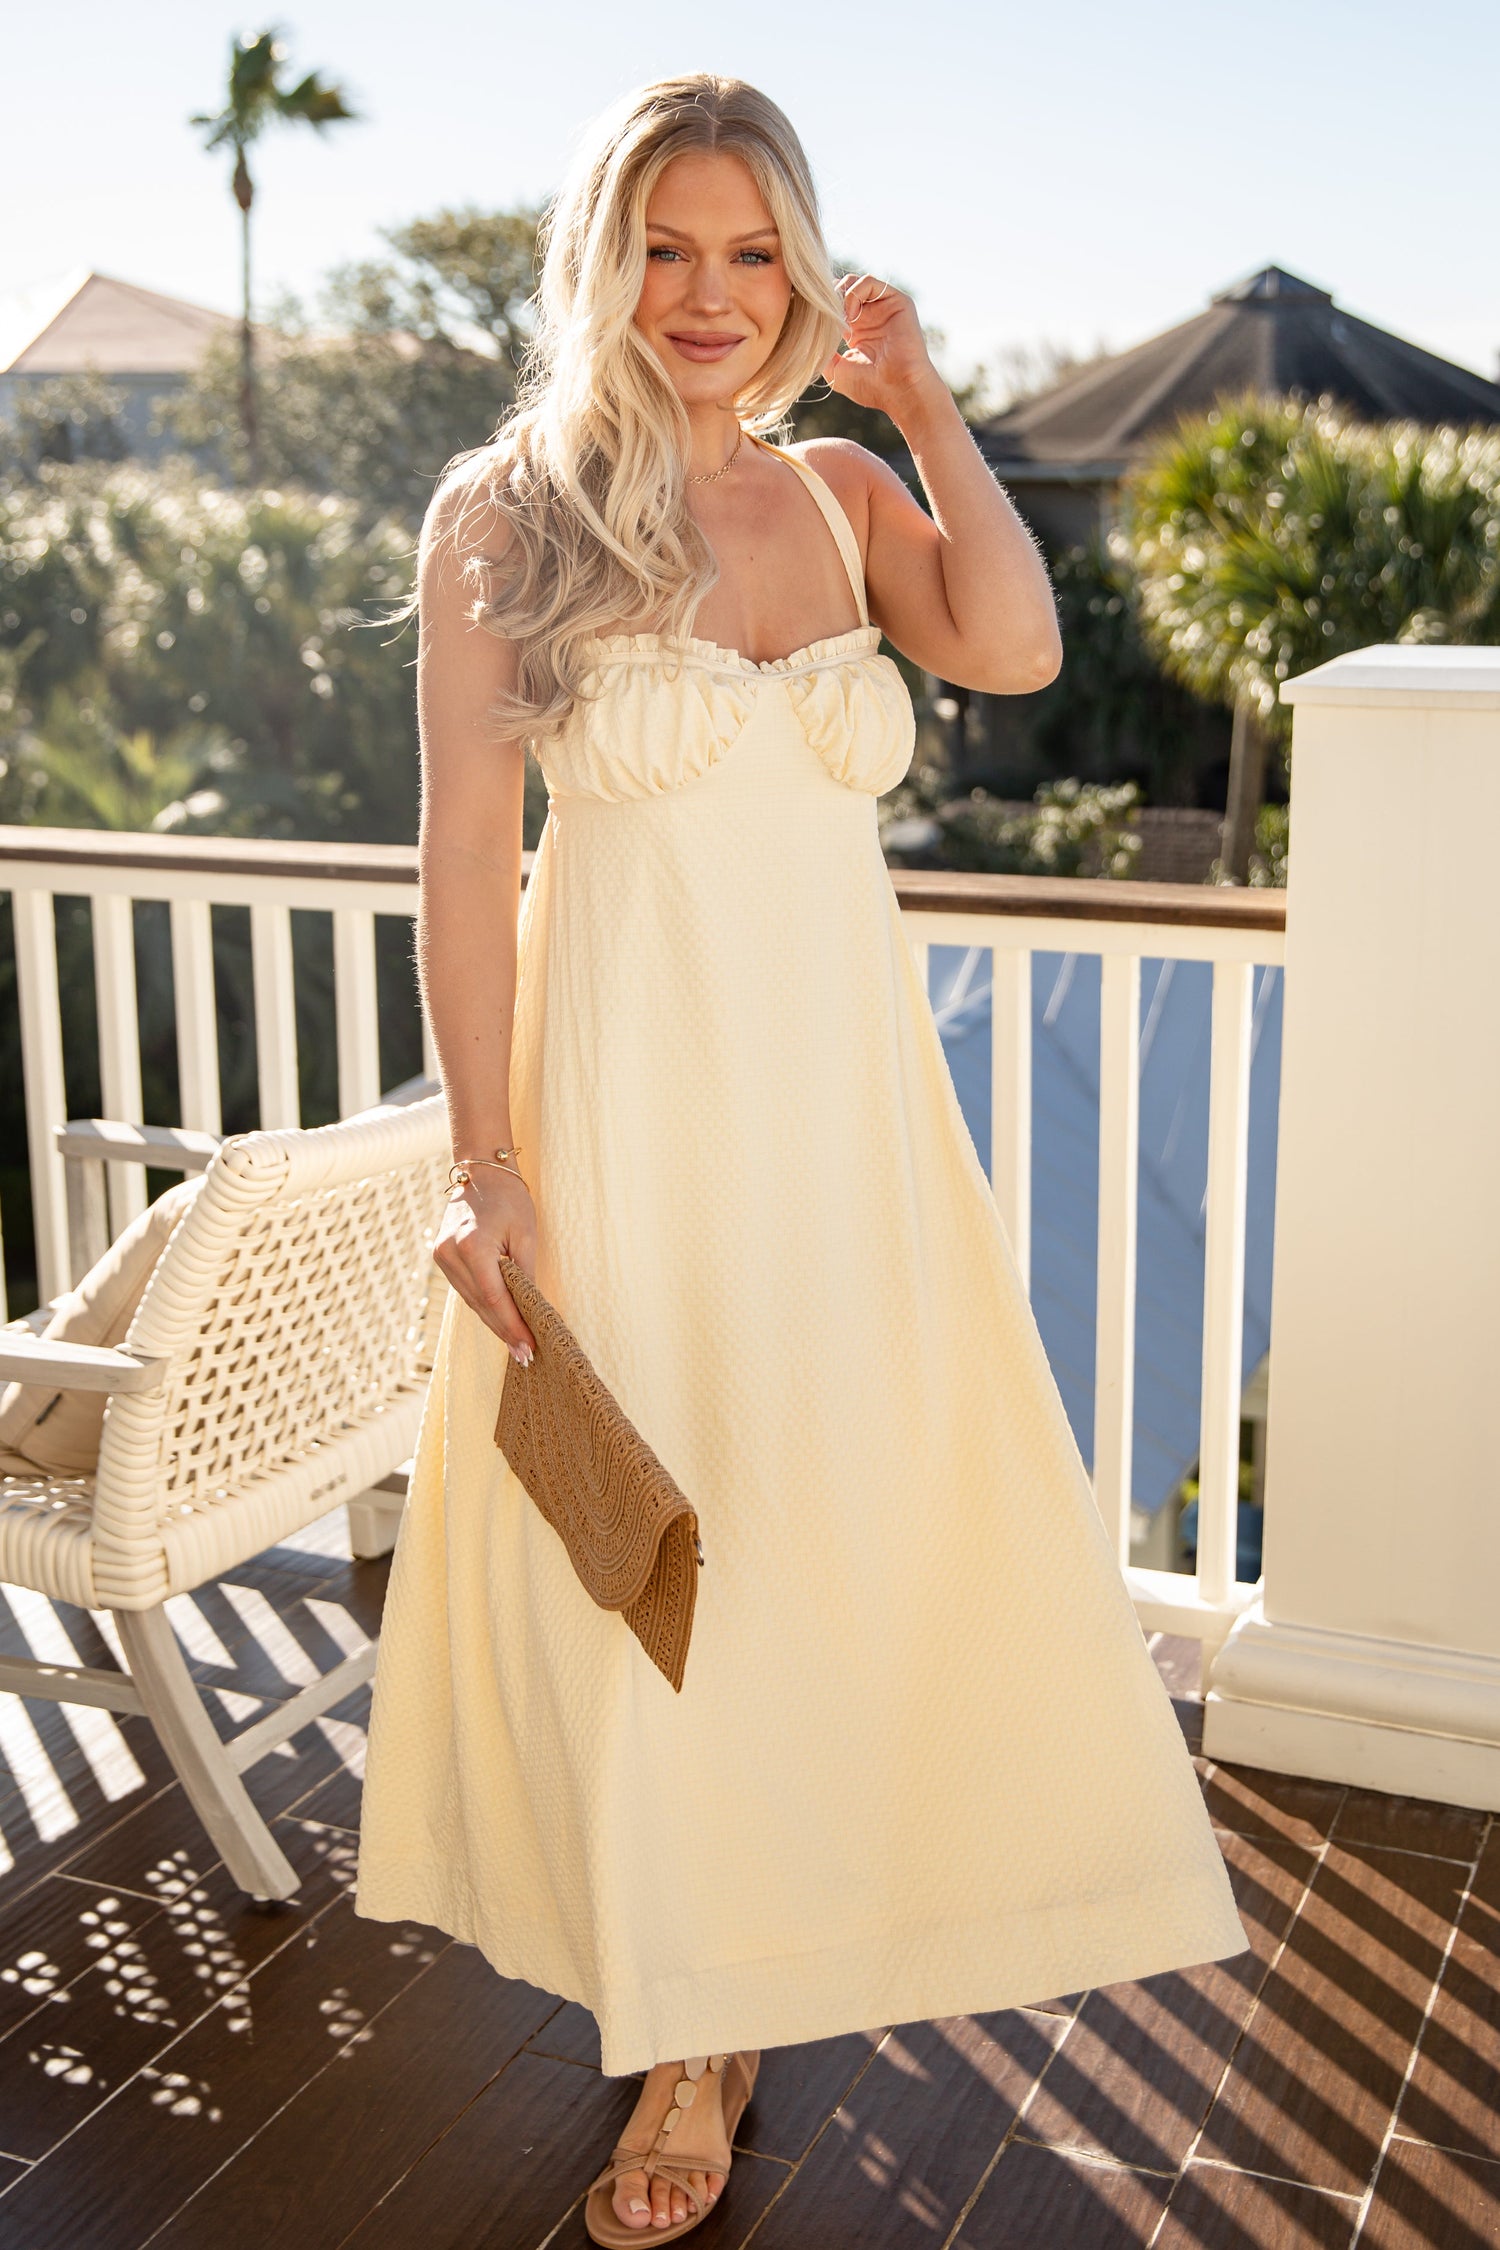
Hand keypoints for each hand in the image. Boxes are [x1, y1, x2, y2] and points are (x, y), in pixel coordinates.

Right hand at [433, 1167, 537, 1362]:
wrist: (481, 1171)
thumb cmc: (510, 1198)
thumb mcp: (526, 1235)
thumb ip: (525, 1274)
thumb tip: (531, 1311)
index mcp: (472, 1246)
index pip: (495, 1298)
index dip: (513, 1326)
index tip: (529, 1347)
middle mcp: (450, 1254)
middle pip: (480, 1305)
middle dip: (504, 1331)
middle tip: (525, 1356)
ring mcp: (441, 1256)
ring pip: (471, 1301)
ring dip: (493, 1324)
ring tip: (516, 1346)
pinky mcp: (440, 1257)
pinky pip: (465, 1290)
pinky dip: (483, 1306)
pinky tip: (499, 1322)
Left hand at [820, 273, 947, 426]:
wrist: (900, 389)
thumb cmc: (871, 387)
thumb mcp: (835, 371)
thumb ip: (820, 352)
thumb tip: (803, 338)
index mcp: (856, 329)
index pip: (832, 305)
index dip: (818, 309)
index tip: (806, 320)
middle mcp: (870, 315)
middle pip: (840, 289)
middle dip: (827, 300)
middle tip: (821, 320)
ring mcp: (883, 307)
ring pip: (852, 282)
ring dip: (839, 297)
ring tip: (838, 320)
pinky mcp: (896, 300)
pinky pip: (868, 281)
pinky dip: (853, 294)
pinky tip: (851, 317)